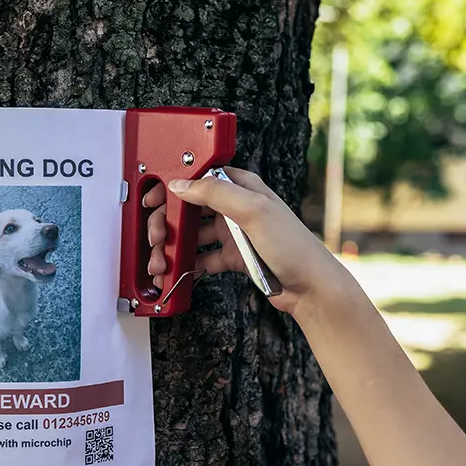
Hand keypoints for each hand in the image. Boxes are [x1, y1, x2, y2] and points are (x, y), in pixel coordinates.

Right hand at [144, 166, 340, 317]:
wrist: (311, 287)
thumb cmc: (293, 246)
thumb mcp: (254, 211)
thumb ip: (215, 193)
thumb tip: (182, 184)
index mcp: (242, 188)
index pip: (200, 178)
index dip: (175, 186)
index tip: (154, 199)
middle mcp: (235, 208)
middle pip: (190, 208)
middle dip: (169, 221)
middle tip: (156, 237)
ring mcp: (234, 233)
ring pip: (193, 235)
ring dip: (174, 246)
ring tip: (162, 261)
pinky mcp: (234, 257)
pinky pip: (202, 257)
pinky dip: (187, 264)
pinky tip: (176, 272)